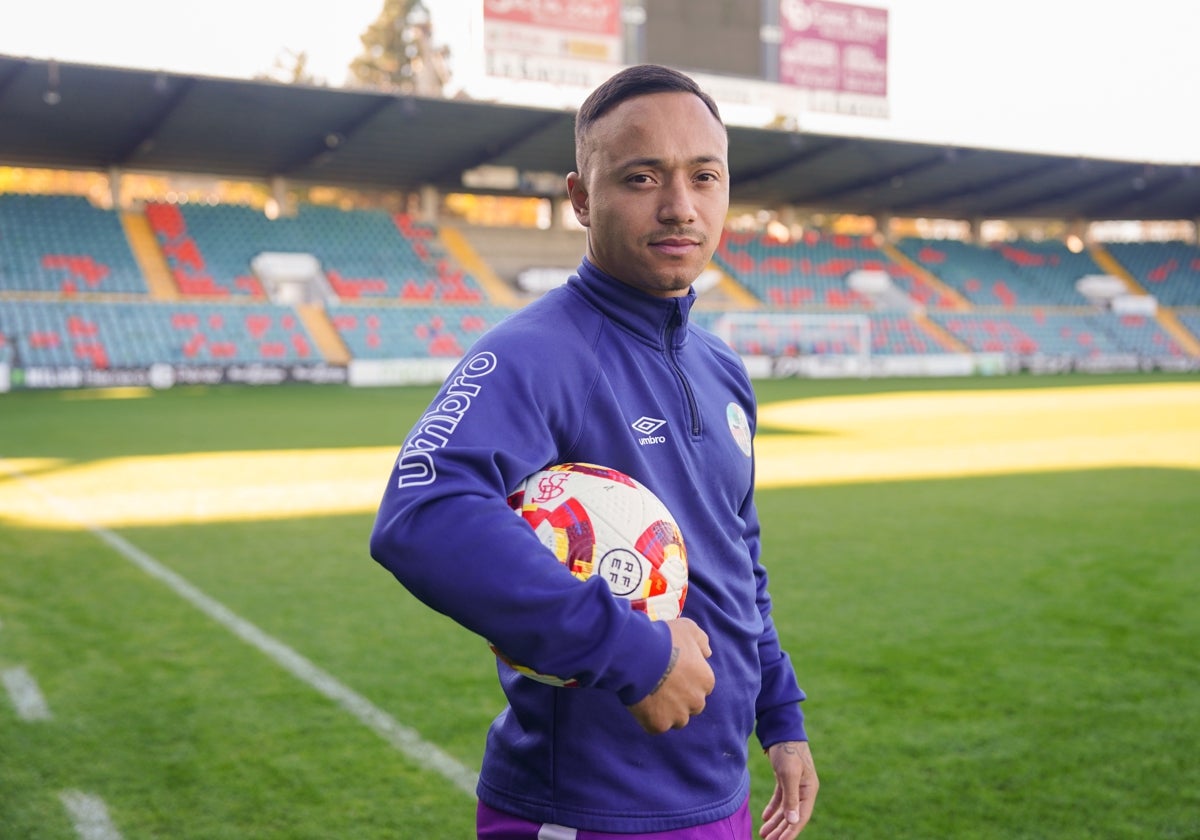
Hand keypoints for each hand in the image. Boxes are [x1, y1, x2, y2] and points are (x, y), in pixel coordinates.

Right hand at [627, 618, 713, 733]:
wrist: (639, 655)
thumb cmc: (665, 639)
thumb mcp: (689, 629)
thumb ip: (701, 641)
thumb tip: (707, 654)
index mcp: (706, 680)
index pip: (701, 686)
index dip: (686, 680)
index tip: (672, 673)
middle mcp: (697, 701)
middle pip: (691, 705)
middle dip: (680, 699)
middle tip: (661, 685)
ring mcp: (678, 716)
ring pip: (675, 719)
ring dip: (666, 711)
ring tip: (650, 695)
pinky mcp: (658, 725)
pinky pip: (655, 725)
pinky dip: (648, 717)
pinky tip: (640, 702)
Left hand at [760, 740, 817, 838]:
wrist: (782, 730)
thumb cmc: (788, 750)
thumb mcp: (789, 774)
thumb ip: (791, 798)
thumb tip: (793, 821)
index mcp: (809, 790)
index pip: (801, 817)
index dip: (791, 831)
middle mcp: (804, 790)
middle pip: (792, 815)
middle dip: (781, 830)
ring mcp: (795, 784)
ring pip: (785, 809)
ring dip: (775, 822)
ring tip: (764, 834)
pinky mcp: (785, 779)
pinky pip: (780, 799)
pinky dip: (773, 809)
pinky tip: (765, 818)